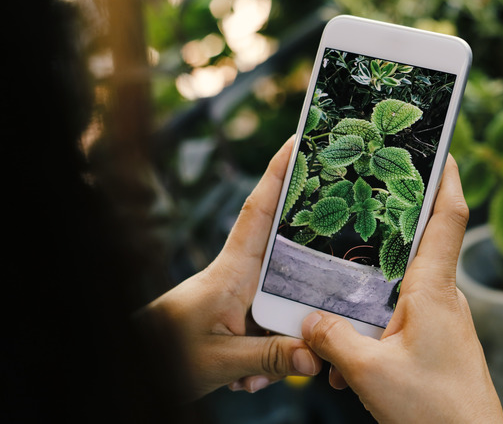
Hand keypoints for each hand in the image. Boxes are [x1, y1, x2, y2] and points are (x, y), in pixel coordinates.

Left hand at [141, 137, 322, 398]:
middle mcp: (242, 276)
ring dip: (286, 337)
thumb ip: (268, 355)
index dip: (278, 175)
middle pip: (287, 251)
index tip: (299, 141)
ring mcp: (243, 297)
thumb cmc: (167, 353)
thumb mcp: (220, 360)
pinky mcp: (243, 319)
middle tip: (341, 236)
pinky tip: (249, 383)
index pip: (258, 213)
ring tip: (260, 374)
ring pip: (285, 302)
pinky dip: (270, 357)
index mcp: (232, 271)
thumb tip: (314, 355)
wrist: (140, 366)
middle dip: (313, 249)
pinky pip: (272, 330)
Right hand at [301, 155, 502, 422]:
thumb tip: (311, 320)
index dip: (446, 179)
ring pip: (402, 290)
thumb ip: (334, 339)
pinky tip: (351, 363)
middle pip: (419, 245)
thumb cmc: (433, 410)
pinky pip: (402, 321)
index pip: (447, 218)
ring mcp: (443, 322)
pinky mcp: (438, 344)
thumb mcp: (369, 373)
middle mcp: (443, 299)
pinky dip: (376, 328)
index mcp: (433, 291)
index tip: (441, 149)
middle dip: (392, 225)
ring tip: (336, 311)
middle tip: (364, 203)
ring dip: (371, 295)